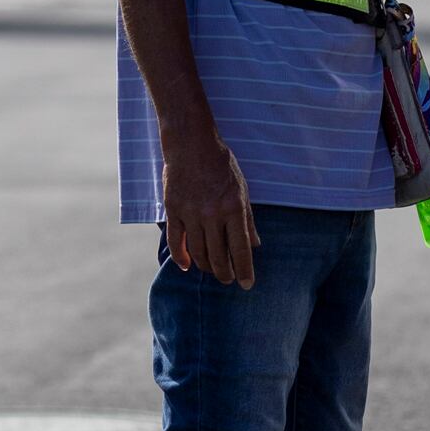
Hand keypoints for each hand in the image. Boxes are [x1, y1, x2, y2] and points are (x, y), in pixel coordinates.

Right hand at [162, 133, 258, 287]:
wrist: (191, 145)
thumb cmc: (221, 166)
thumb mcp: (242, 190)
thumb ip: (248, 219)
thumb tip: (256, 245)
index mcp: (233, 208)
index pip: (241, 249)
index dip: (244, 270)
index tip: (247, 285)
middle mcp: (212, 214)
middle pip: (218, 256)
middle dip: (225, 273)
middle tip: (229, 280)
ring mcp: (190, 213)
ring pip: (197, 252)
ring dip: (206, 266)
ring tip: (212, 270)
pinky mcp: (173, 211)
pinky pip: (175, 241)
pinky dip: (181, 257)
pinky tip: (187, 265)